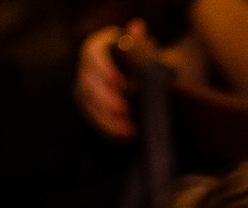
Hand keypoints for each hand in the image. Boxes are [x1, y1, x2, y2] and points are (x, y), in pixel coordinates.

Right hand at [74, 20, 149, 140]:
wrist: (161, 86)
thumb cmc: (158, 67)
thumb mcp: (155, 56)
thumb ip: (145, 47)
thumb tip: (137, 27)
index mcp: (101, 47)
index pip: (93, 55)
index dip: (104, 70)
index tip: (120, 84)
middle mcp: (88, 67)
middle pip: (86, 82)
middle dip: (105, 99)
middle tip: (124, 111)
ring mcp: (87, 89)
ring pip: (87, 104)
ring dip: (107, 119)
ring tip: (129, 131)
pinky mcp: (92, 109)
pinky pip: (93, 120)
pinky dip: (108, 130)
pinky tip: (125, 139)